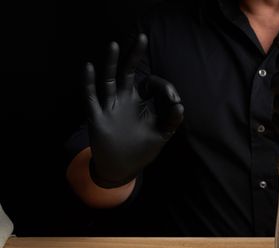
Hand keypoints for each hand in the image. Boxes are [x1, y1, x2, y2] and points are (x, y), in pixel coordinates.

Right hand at [84, 34, 183, 187]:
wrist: (121, 169)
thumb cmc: (141, 150)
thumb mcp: (161, 135)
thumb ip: (171, 121)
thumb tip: (181, 106)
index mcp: (140, 102)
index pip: (151, 84)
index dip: (164, 88)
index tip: (175, 101)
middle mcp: (124, 100)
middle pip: (128, 72)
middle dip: (135, 55)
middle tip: (143, 37)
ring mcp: (110, 107)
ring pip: (109, 80)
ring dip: (111, 63)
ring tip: (114, 45)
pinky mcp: (97, 117)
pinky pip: (90, 97)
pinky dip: (88, 82)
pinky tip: (89, 67)